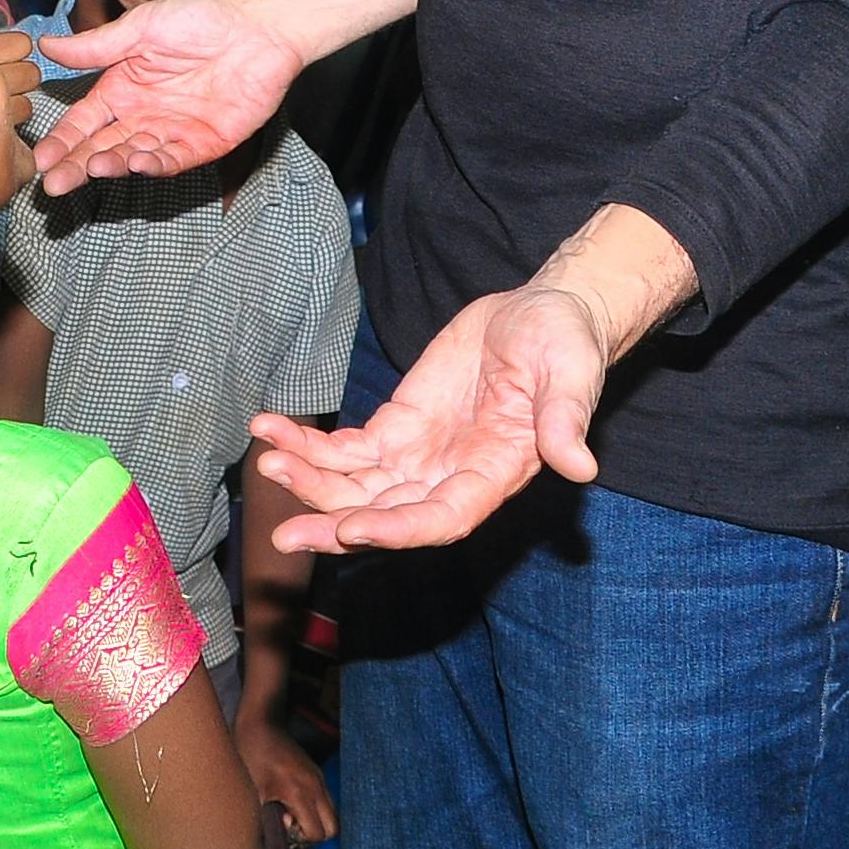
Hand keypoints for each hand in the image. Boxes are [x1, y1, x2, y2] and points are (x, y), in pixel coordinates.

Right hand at [29, 0, 301, 191]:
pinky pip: (174, 160)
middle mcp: (142, 115)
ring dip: (112, 165)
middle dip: (76, 166)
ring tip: (92, 168)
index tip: (41, 157)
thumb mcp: (141, 28)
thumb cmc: (203, 17)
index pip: (83, 121)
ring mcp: (172, 131)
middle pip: (102, 147)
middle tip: (54, 184)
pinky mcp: (204, 144)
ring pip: (133, 157)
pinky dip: (154, 165)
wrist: (260, 25)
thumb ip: (96, 47)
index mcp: (122, 88)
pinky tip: (136, 163)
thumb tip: (45, 46)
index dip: (62, 140)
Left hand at [234, 714, 334, 847]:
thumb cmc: (252, 755)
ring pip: (332, 815)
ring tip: (292, 813)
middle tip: (292, 825)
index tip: (285, 827)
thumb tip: (286, 834)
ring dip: (316, 821)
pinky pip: (326, 801)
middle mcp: (316, 787)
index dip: (302, 838)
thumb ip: (273, 817)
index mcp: (299, 793)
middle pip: (333, 829)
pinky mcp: (317, 774)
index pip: (317, 833)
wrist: (261, 725)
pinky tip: (295, 802)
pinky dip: (315, 809)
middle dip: (315, 833)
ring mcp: (319, 779)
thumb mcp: (257, 791)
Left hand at [255, 283, 613, 551]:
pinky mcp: (397, 426)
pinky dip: (309, 444)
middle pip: (385, 516)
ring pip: (356, 487)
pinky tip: (271, 431)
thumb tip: (580, 467)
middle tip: (284, 535)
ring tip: (268, 465)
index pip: (441, 519)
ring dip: (311, 482)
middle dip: (333, 526)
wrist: (541, 314)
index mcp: (493, 476)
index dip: (397, 530)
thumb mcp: (572, 374)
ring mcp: (419, 455)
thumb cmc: (566, 344)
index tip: (351, 528)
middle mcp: (450, 478)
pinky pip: (346, 448)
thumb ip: (565, 420)